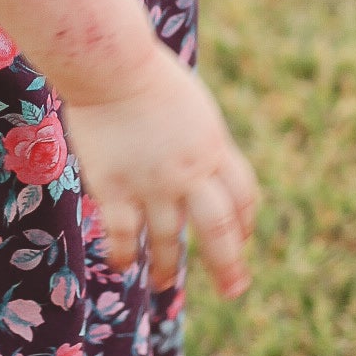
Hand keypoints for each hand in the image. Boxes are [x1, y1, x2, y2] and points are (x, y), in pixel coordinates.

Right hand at [61, 50, 258, 298]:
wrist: (111, 66)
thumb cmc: (147, 76)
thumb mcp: (193, 107)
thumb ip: (200, 141)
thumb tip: (203, 163)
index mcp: (214, 148)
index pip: (242, 195)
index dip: (244, 221)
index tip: (241, 238)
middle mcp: (191, 172)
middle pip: (219, 229)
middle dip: (228, 263)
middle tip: (234, 290)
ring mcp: (154, 184)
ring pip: (170, 240)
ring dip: (167, 266)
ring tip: (165, 284)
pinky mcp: (117, 189)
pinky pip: (125, 235)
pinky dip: (124, 254)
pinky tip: (123, 265)